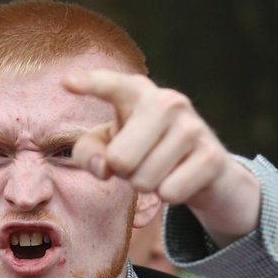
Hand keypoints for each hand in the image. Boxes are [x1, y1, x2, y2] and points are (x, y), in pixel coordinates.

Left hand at [62, 69, 260, 245]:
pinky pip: (170, 193)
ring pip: (144, 180)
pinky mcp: (212, 156)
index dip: (90, 85)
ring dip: (148, 184)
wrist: (205, 167)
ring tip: (161, 168)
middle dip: (124, 172)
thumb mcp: (108, 146)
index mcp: (136, 93)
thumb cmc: (144, 150)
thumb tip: (104, 167)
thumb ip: (88, 153)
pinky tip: (182, 178)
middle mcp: (167, 101)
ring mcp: (193, 126)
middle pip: (119, 159)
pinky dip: (170, 195)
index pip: (112, 86)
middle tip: (140, 161)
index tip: (66, 82)